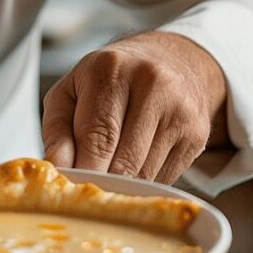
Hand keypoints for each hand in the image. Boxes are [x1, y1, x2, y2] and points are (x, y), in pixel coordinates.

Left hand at [41, 31, 227, 184]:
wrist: (168, 60)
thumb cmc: (109, 79)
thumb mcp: (71, 92)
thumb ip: (57, 131)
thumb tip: (55, 168)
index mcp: (112, 69)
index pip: (97, 136)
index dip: (83, 171)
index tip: (71, 190)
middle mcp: (152, 84)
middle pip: (124, 161)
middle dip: (102, 183)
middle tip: (88, 192)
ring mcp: (180, 110)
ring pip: (146, 174)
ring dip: (123, 186)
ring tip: (110, 175)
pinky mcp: (197, 134)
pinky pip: (166, 177)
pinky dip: (145, 183)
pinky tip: (135, 167)